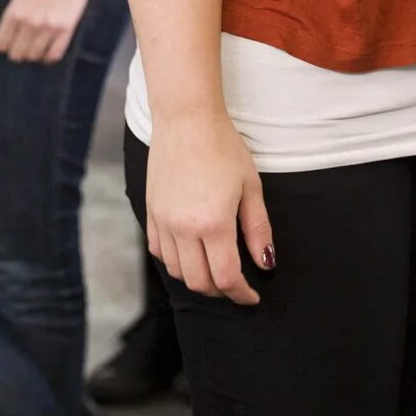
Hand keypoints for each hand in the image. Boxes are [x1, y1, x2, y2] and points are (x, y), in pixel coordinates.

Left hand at [0, 0, 88, 63]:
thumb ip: (13, 14)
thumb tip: (9, 33)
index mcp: (14, 12)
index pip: (1, 43)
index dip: (3, 45)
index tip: (8, 44)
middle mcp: (29, 23)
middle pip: (17, 53)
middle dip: (18, 52)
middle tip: (22, 47)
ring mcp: (48, 27)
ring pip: (34, 56)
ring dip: (33, 55)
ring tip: (35, 49)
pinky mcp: (65, 29)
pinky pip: (54, 54)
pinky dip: (49, 57)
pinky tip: (47, 54)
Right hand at [146, 112, 272, 304]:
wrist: (186, 120)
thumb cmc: (223, 147)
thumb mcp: (251, 187)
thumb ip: (258, 230)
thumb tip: (266, 263)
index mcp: (213, 223)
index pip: (226, 276)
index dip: (241, 294)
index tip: (251, 296)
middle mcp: (183, 228)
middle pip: (199, 281)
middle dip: (221, 291)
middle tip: (235, 285)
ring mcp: (163, 221)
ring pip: (177, 271)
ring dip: (197, 278)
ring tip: (214, 270)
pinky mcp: (150, 212)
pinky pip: (159, 251)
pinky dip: (175, 262)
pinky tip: (190, 253)